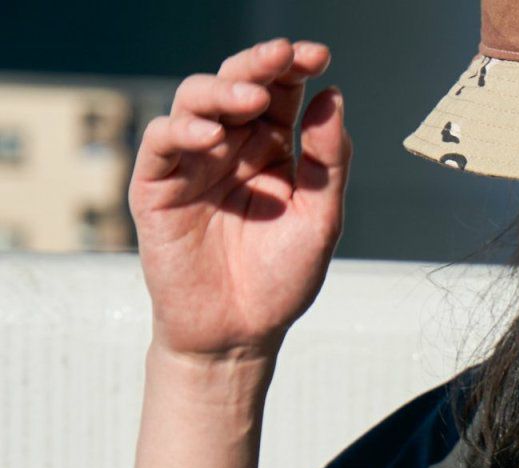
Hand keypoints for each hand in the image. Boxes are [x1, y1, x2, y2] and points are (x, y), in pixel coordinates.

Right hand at [130, 37, 350, 365]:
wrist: (239, 335)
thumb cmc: (280, 281)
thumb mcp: (319, 220)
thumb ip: (327, 162)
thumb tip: (333, 97)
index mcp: (270, 151)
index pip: (278, 94)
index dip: (294, 69)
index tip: (320, 55)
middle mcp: (230, 149)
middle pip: (236, 86)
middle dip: (258, 65)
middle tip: (283, 53)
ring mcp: (191, 163)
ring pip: (195, 102)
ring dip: (222, 92)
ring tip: (251, 98)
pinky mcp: (157, 186)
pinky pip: (162, 143)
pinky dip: (184, 131)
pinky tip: (211, 135)